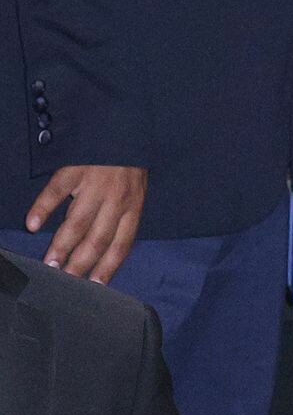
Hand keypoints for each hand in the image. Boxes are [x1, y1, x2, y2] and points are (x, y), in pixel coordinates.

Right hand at [25, 163, 145, 281]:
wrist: (123, 128)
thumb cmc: (128, 167)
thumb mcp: (136, 193)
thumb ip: (123, 219)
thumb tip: (107, 252)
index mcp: (132, 207)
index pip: (122, 243)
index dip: (109, 266)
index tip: (96, 285)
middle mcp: (115, 199)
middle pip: (97, 238)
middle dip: (80, 262)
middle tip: (64, 279)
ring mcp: (94, 185)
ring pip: (77, 221)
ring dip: (62, 244)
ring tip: (50, 263)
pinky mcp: (74, 170)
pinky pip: (57, 191)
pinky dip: (43, 208)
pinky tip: (33, 224)